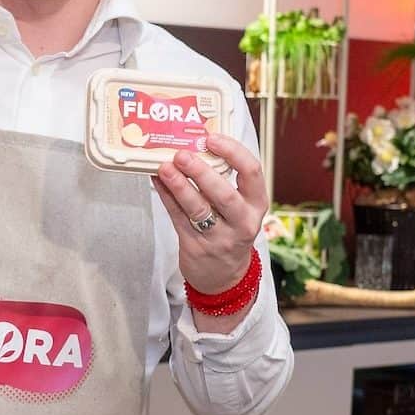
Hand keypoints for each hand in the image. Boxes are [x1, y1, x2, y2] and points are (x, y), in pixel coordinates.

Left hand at [152, 133, 268, 301]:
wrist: (223, 276)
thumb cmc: (229, 229)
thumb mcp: (238, 206)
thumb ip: (222, 179)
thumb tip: (192, 143)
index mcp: (257, 204)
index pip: (252, 172)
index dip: (233, 152)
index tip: (212, 139)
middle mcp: (242, 221)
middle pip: (224, 194)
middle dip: (201, 172)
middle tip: (182, 154)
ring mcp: (219, 238)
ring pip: (198, 208)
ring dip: (179, 185)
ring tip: (164, 167)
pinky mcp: (196, 247)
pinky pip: (178, 218)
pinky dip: (166, 197)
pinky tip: (157, 181)